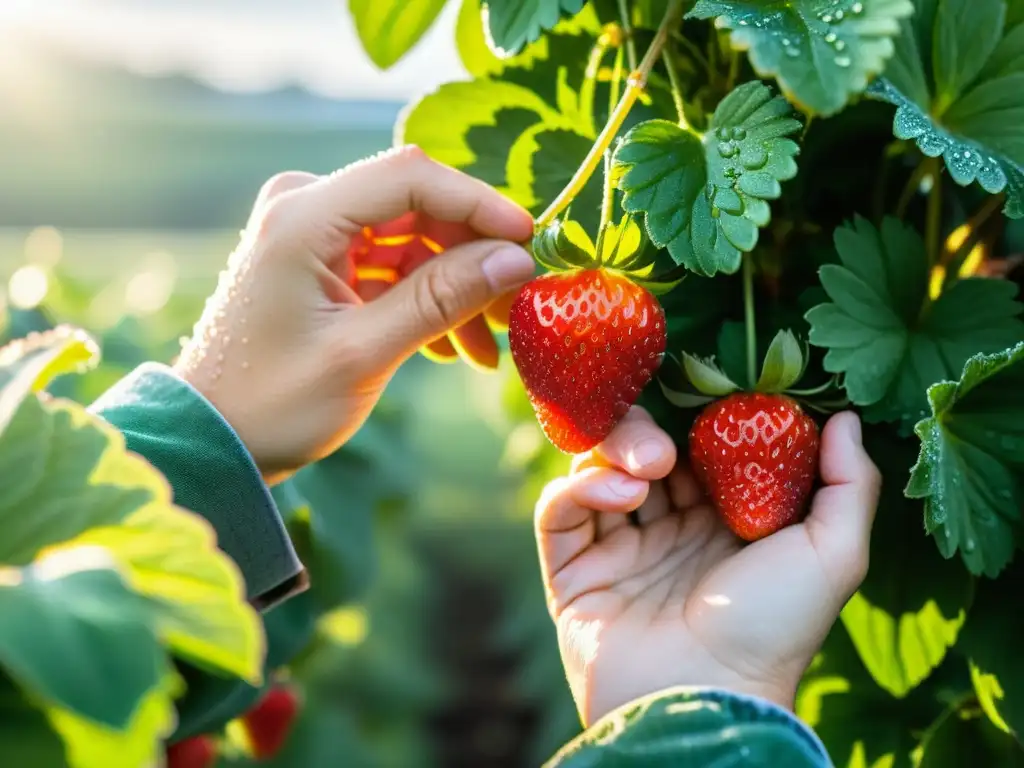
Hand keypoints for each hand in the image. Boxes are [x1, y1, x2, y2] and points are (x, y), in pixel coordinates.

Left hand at [174, 147, 535, 484]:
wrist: (215, 439)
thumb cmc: (276, 403)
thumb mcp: (365, 353)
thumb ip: (442, 299)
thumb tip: (517, 259)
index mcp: (302, 216)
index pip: (410, 176)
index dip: (479, 203)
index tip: (531, 242)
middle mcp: (305, 207)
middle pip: (417, 206)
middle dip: (473, 257)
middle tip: (518, 309)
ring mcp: (312, 233)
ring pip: (413, 239)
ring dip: (454, 288)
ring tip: (485, 349)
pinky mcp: (321, 261)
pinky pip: (392, 264)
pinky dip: (426, 300)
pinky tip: (449, 347)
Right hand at [535, 407, 880, 725]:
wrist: (703, 696)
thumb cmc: (772, 629)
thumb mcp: (832, 555)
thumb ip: (847, 483)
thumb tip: (844, 418)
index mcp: (722, 525)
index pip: (698, 448)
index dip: (696, 418)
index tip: (704, 399)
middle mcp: (668, 533)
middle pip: (640, 452)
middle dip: (645, 431)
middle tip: (662, 447)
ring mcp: (617, 552)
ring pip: (595, 469)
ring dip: (613, 452)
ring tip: (645, 470)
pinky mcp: (572, 572)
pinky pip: (558, 511)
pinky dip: (578, 488)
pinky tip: (617, 495)